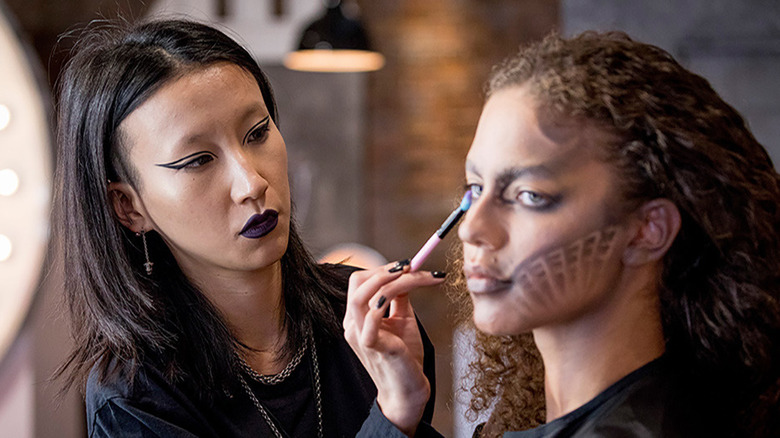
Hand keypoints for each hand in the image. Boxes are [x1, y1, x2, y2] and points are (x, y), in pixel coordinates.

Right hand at [343, 261, 444, 435]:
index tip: (410, 264)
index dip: (384, 268)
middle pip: (357, 282)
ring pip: (362, 295)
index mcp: (357, 317)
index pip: (361, 280)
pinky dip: (387, 299)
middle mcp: (352, 324)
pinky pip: (372, 316)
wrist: (408, 390)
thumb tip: (407, 272)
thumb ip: (399, 297)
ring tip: (413, 274)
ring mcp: (358, 334)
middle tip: (412, 266)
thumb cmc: (404, 356)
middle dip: (385, 269)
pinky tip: (407, 291)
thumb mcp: (402, 319)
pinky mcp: (370, 345)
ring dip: (389, 279)